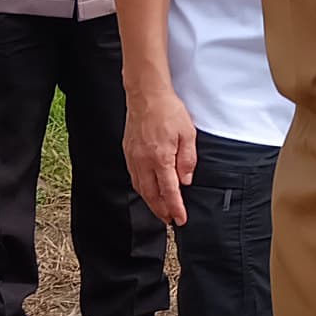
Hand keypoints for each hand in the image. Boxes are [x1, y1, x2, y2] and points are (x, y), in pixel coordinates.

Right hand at [123, 82, 197, 227]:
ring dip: (151, 203)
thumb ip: (187, 160)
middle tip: (170, 220)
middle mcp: (144, 161)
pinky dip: (142, 190)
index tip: (180, 219)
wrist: (146, 95)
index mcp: (160, 158)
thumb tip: (185, 181)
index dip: (175, 208)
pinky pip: (134, 178)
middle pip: (151, 195)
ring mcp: (133, 158)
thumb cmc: (168, 111)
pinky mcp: (128, 153)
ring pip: (141, 189)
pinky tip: (148, 192)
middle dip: (161, 211)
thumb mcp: (188, 134)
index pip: (169, 191)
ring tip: (160, 210)